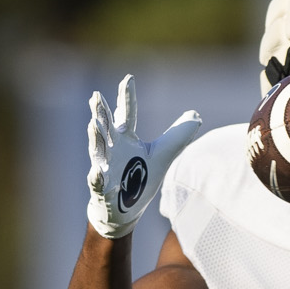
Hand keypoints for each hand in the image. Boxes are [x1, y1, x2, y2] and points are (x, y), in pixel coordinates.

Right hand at [87, 75, 202, 239]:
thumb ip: (177, 136)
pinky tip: (97, 172)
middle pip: (106, 127)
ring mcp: (104, 167)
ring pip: (98, 150)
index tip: (128, 79)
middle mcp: (112, 149)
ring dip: (95, 137)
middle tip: (96, 95)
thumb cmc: (140, 178)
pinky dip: (96, 177)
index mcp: (126, 138)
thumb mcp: (162, 155)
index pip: (127, 114)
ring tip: (93, 124)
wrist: (125, 209)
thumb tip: (196, 116)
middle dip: (100, 112)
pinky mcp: (101, 188)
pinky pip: (97, 182)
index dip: (126, 97)